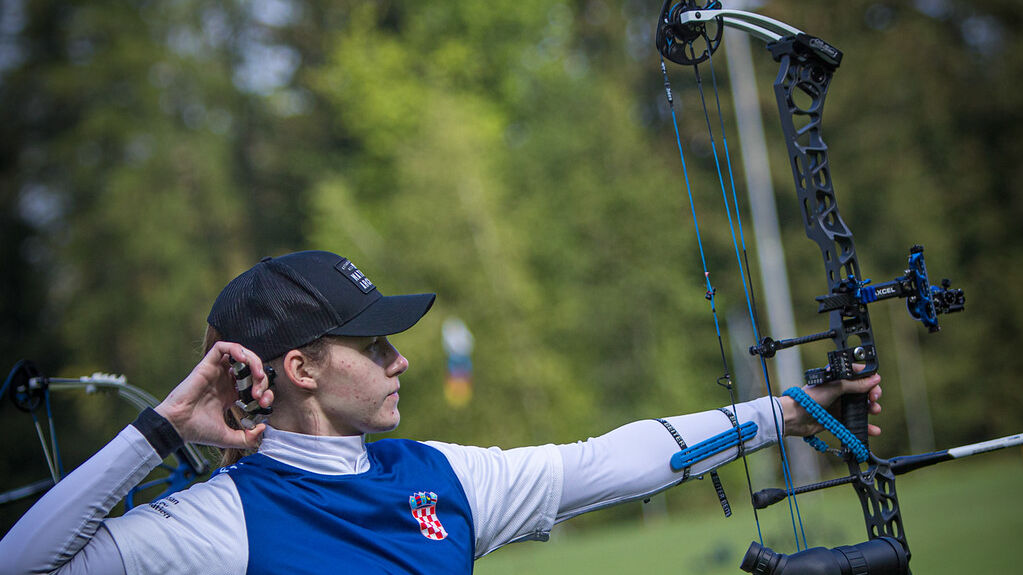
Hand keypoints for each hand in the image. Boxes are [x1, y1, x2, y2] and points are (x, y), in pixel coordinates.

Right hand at [155, 341, 273, 448]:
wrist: (178, 427)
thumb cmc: (197, 430)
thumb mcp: (229, 438)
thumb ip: (248, 438)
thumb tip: (262, 428)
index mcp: (230, 394)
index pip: (254, 384)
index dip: (265, 391)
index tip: (264, 404)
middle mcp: (225, 381)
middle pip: (251, 369)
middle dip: (262, 379)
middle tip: (260, 394)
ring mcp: (217, 372)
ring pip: (241, 354)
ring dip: (254, 362)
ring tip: (257, 376)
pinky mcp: (207, 365)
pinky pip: (222, 347)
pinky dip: (236, 349)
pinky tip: (243, 359)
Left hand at [781, 366, 881, 437]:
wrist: (794, 418)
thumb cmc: (809, 399)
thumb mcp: (834, 387)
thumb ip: (855, 384)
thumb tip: (874, 379)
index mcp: (837, 378)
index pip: (857, 374)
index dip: (868, 378)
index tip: (874, 384)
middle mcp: (839, 390)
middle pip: (862, 391)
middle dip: (872, 395)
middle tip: (874, 399)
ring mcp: (839, 405)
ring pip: (860, 407)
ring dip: (870, 409)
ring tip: (874, 411)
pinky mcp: (838, 419)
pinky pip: (855, 421)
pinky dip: (865, 426)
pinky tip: (873, 429)